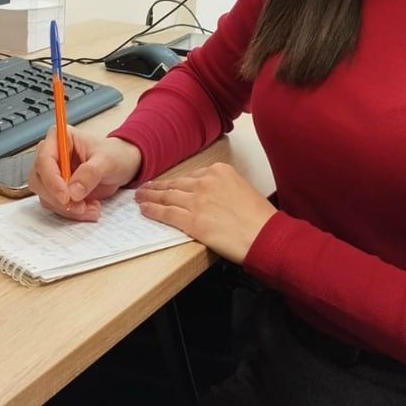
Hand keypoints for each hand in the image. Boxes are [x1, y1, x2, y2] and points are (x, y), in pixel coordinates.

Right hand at [29, 129, 141, 220]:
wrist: (122, 165)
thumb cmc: (114, 155)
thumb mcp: (107, 161)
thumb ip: (90, 173)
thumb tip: (73, 191)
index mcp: (60, 138)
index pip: (44, 159)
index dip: (51, 180)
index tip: (66, 196)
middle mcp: (51, 155)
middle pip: (39, 181)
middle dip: (58, 199)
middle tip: (80, 207)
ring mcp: (52, 174)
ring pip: (46, 196)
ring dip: (67, 208)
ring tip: (92, 207)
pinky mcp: (56, 190)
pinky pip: (55, 205)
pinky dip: (71, 212)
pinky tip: (89, 208)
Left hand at [135, 163, 276, 263]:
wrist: (265, 234)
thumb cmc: (259, 217)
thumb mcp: (242, 189)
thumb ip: (222, 188)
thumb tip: (210, 197)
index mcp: (219, 171)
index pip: (190, 176)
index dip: (175, 182)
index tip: (167, 184)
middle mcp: (206, 182)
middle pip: (176, 184)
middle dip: (158, 187)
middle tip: (145, 188)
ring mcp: (198, 201)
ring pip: (167, 196)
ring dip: (150, 197)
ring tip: (140, 197)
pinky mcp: (193, 221)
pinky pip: (167, 213)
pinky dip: (153, 210)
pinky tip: (145, 210)